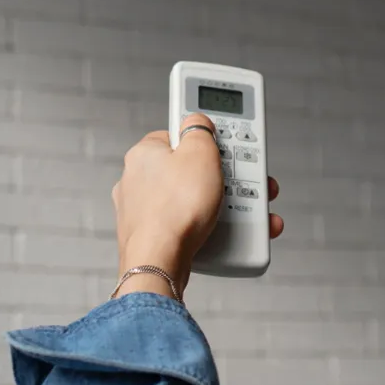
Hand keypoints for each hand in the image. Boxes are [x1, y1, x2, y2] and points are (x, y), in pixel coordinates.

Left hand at [113, 112, 284, 296]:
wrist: (159, 263)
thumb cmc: (174, 211)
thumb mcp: (199, 152)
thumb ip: (200, 129)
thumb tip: (197, 121)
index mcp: (144, 153)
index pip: (179, 135)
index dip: (206, 140)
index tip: (224, 146)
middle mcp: (138, 181)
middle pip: (190, 170)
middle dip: (224, 177)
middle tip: (245, 183)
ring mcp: (144, 211)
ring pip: (192, 201)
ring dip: (222, 205)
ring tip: (247, 213)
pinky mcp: (154, 237)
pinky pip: (188, 226)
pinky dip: (209, 229)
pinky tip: (228, 234)